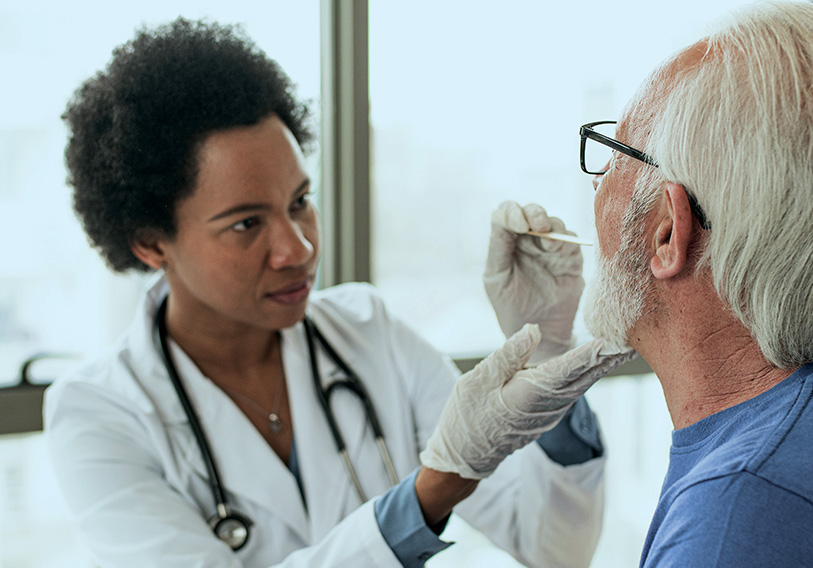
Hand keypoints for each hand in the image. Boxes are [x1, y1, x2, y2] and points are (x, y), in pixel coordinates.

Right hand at [420, 325, 635, 479]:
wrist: (466, 454)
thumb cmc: (468, 414)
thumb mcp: (478, 380)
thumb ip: (508, 354)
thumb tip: (534, 330)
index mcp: (531, 393)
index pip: (570, 367)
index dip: (594, 351)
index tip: (617, 338)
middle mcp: (549, 404)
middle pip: (586, 376)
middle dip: (610, 357)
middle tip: (637, 338)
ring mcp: (551, 411)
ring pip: (583, 383)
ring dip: (603, 364)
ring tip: (624, 345)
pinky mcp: (547, 412)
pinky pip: (574, 389)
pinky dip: (588, 373)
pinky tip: (597, 362)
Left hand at [483, 201, 583, 364]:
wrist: (538, 334)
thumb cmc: (511, 307)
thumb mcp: (496, 277)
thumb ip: (499, 246)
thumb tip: (503, 216)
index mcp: (508, 243)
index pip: (508, 213)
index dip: (512, 212)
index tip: (516, 224)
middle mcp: (530, 241)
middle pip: (533, 212)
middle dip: (534, 213)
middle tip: (536, 225)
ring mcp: (551, 250)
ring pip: (555, 224)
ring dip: (551, 226)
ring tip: (548, 241)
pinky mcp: (571, 260)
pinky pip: (572, 242)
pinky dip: (566, 241)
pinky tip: (557, 250)